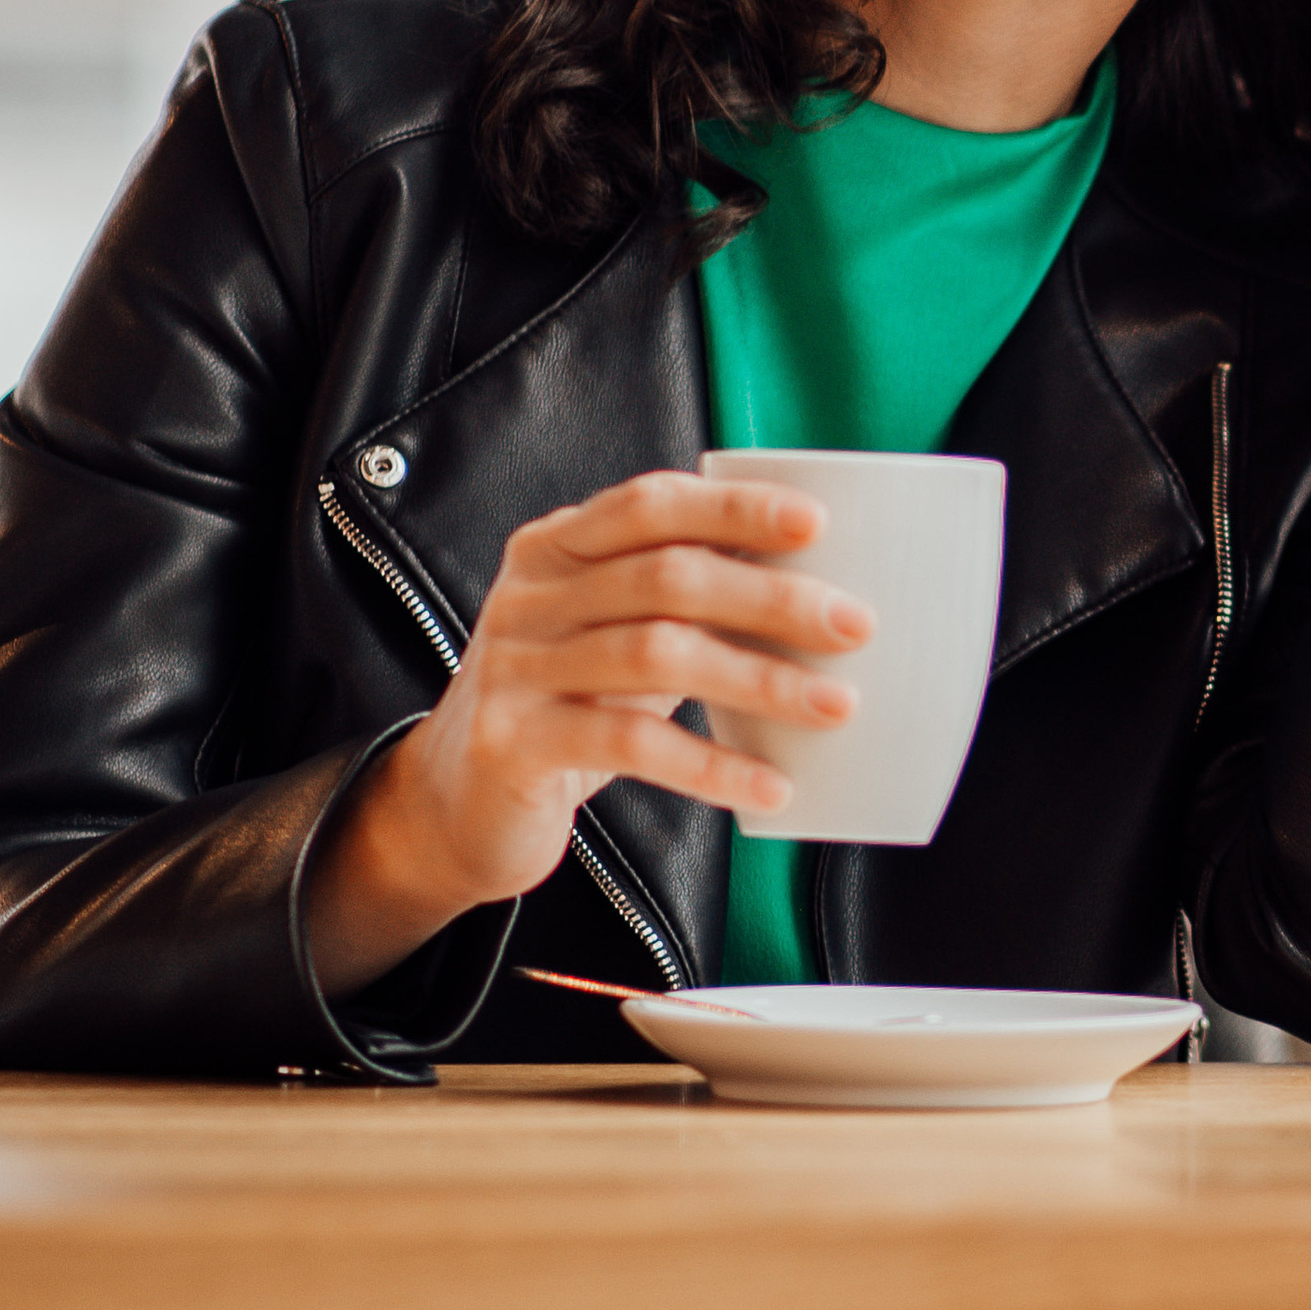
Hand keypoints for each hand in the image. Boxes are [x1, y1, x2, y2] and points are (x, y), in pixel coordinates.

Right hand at [308, 472, 873, 994]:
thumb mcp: (611, 635)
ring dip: (759, 680)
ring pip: (656, 655)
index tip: (814, 523)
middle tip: (854, 625)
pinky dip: (712, 765)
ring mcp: (516, 667)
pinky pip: (631, 744)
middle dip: (771, 598)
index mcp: (556, 546)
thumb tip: (812, 587)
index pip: (650, 504)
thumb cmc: (564, 706)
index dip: (733, 507)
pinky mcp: (515, 742)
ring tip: (834, 706)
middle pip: (666, 578)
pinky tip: (768, 785)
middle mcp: (530, 595)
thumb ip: (679, 601)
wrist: (456, 805)